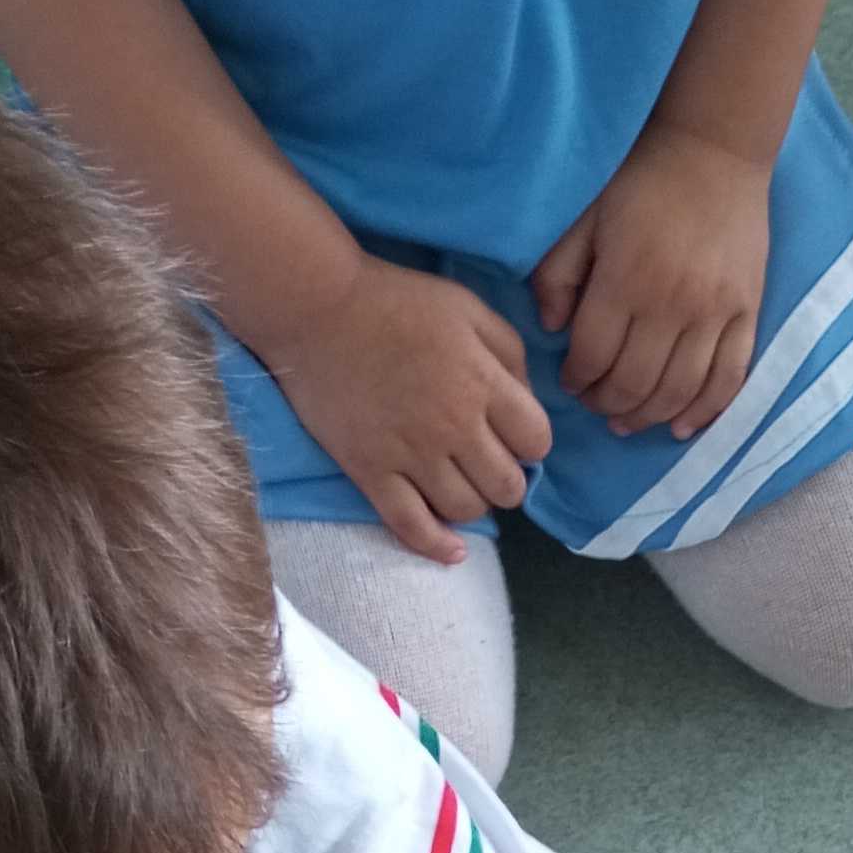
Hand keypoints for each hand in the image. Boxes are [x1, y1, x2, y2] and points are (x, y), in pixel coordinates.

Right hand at [260, 255, 554, 562]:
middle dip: (506, 479)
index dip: (531, 443)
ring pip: (466, 510)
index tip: (512, 436)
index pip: (536, 441)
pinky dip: (437, 546)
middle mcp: (453, 425)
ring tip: (458, 484)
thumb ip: (507, 351)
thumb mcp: (465, 307)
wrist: (316, 306)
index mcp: (480, 381)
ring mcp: (411, 454)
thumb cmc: (394, 300)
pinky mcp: (371, 472)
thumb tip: (527, 400)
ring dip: (472, 503)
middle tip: (486, 464)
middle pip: (507, 486)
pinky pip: (412, 527)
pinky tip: (453, 552)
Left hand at [532, 125, 770, 438]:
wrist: (714, 151)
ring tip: (628, 420)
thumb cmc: (641, 183)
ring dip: (648, 417)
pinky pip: (727, 380)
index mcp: (625, 279)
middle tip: (596, 404)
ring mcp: (713, 314)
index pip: (593, 356)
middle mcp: (671, 305)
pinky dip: (703, 412)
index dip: (577, 380)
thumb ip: (558, 272)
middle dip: (607, 405)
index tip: (571, 382)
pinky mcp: (745, 314)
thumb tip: (552, 328)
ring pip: (678, 392)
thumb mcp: (585, 217)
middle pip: (634, 384)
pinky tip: (680, 428)